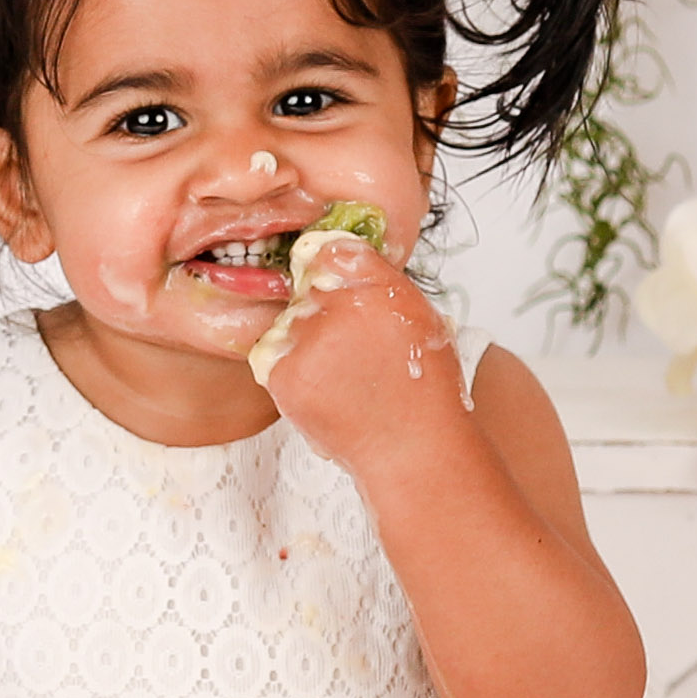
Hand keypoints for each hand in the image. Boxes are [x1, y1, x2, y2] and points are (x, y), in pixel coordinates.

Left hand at [253, 243, 466, 476]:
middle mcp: (338, 306)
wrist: (410, 448)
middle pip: (307, 288)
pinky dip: (293, 371)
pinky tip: (326, 391)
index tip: (333, 284)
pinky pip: (274, 356)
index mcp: (376, 285)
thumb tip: (339, 257)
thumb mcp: (418, 317)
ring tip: (343, 377)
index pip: (328, 249)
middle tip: (351, 351)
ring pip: (289, 323)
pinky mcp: (282, 373)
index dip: (328, 268)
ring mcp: (307, 340)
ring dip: (306, 343)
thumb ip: (377, 281)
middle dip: (322, 312)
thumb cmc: (423, 388)